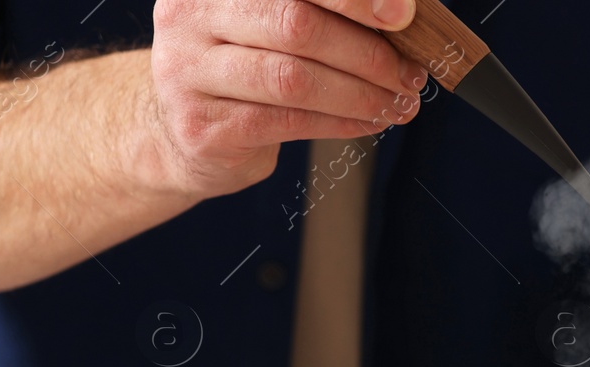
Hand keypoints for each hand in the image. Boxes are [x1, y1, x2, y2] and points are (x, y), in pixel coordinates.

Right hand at [147, 0, 427, 195]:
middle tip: (409, 73)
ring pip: (294, 78)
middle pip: (296, 24)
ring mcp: (189, 71)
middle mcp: (191, 15)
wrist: (180, 132)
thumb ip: (319, 11)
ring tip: (398, 103)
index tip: (402, 14)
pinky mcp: (204, 126)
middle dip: (365, 52)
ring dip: (360, 94)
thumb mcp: (267, 24)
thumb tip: (402, 14)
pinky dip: (341, 123)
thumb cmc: (244, 68)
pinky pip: (288, 121)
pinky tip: (369, 122)